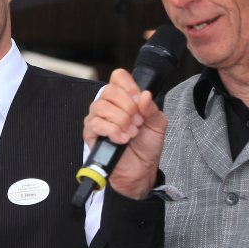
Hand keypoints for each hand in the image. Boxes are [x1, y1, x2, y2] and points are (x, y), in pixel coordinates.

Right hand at [82, 68, 167, 200]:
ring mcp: (97, 119)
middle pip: (109, 90)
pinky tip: (122, 139)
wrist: (141, 170)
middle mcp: (108, 106)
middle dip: (128, 107)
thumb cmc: (146, 146)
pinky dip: (113, 131)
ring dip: (121, 121)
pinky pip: (96, 124)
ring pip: (101, 107)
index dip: (130, 87)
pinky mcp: (91, 134)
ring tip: (131, 133)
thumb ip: (152, 108)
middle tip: (137, 122)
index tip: (139, 103)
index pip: (119, 77)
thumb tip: (144, 95)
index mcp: (124, 99)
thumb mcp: (157, 124)